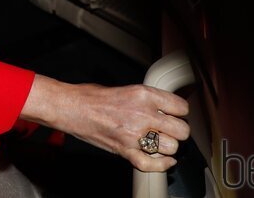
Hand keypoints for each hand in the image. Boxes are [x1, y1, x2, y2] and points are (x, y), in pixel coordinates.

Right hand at [21, 76, 190, 172]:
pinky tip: (164, 160)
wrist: (72, 108)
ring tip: (159, 141)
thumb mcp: (127, 89)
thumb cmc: (93, 97)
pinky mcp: (125, 150)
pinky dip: (161, 165)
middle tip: (169, 130)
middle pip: (181, 130)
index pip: (181, 107)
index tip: (175, 115)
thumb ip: (148, 100)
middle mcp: (142, 114)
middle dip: (177, 132)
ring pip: (171, 148)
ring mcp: (134, 135)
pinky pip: (152, 164)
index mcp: (144, 94)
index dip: (180, 112)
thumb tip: (166, 108)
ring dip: (167, 147)